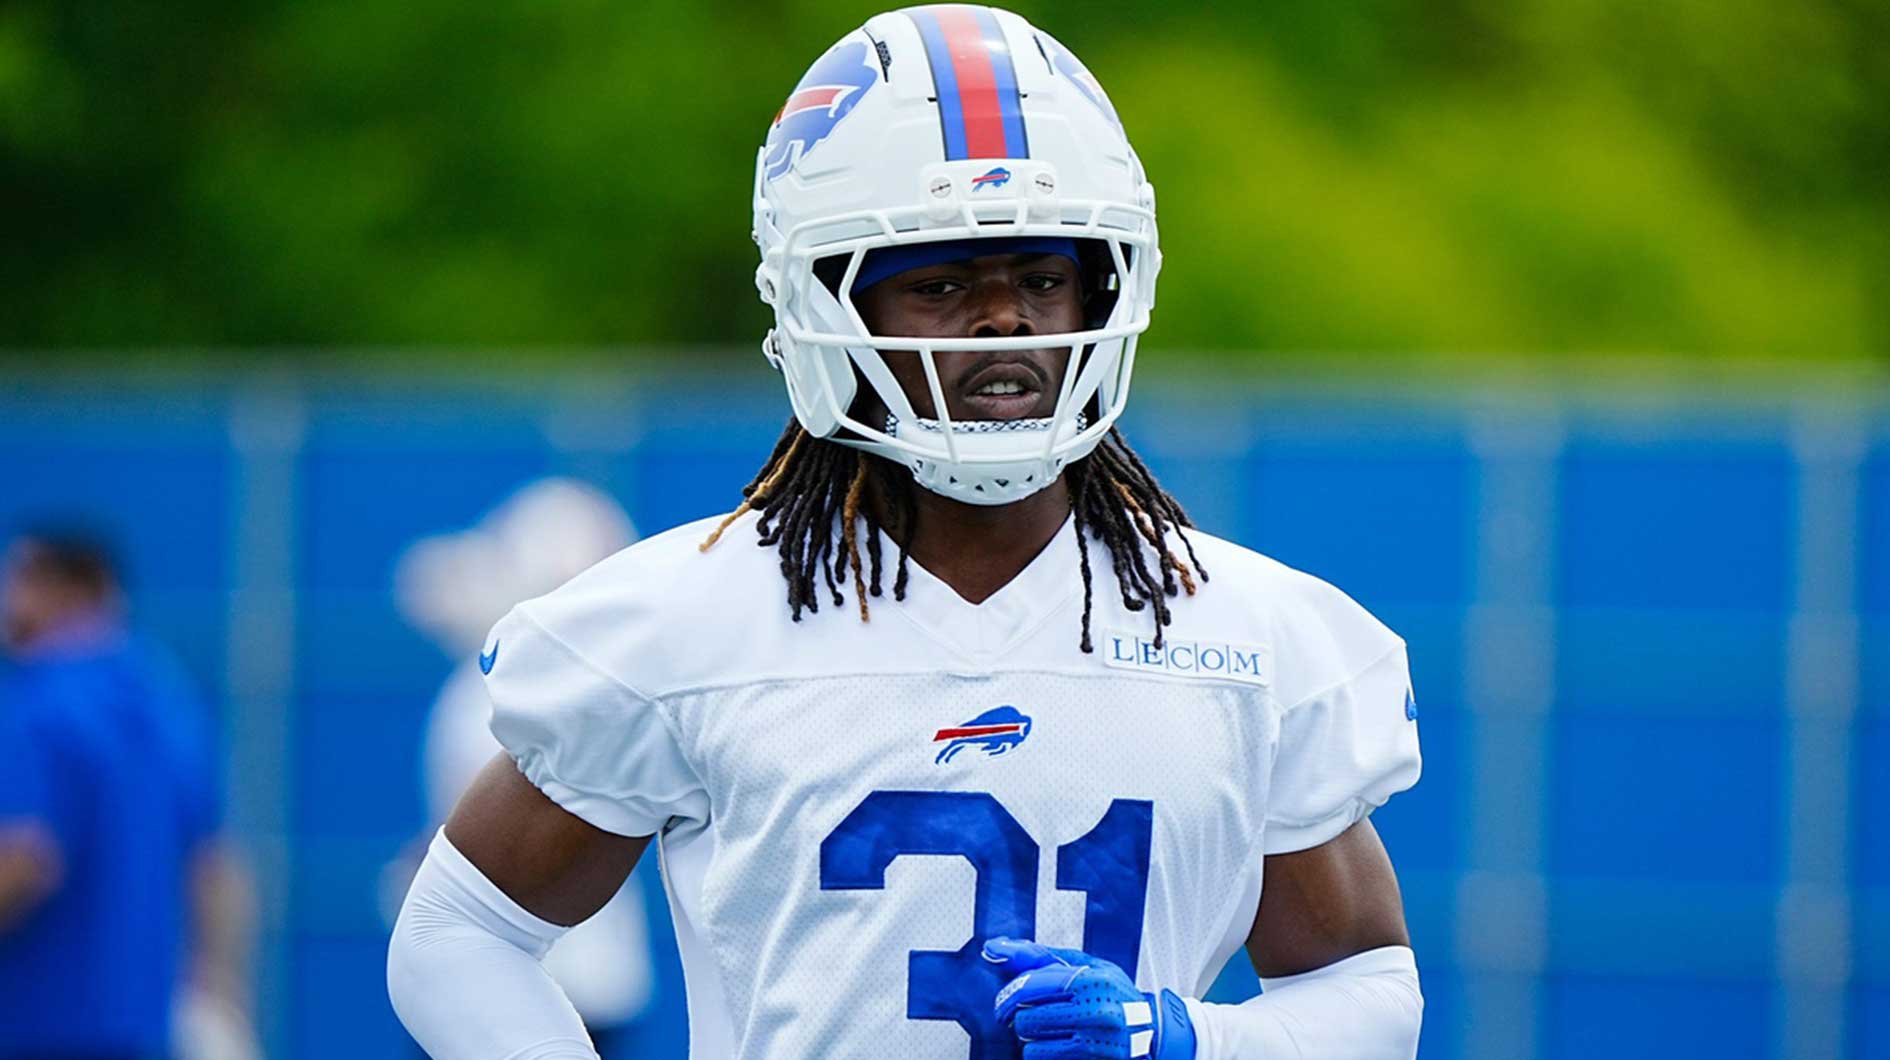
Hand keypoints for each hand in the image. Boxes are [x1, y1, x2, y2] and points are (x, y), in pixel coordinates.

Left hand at [984, 937, 1194, 1059]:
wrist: (1153, 1034)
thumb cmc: (1115, 995)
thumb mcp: (1086, 966)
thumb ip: (1040, 957)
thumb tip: (995, 947)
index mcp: (1090, 981)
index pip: (1030, 986)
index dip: (1008, 994)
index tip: (1004, 1001)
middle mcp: (1094, 1013)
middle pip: (1025, 1021)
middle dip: (1021, 1020)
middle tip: (1029, 1017)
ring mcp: (1094, 1045)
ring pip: (1031, 1048)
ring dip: (1033, 1041)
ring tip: (1050, 1032)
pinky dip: (1044, 1055)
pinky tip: (1060, 1046)